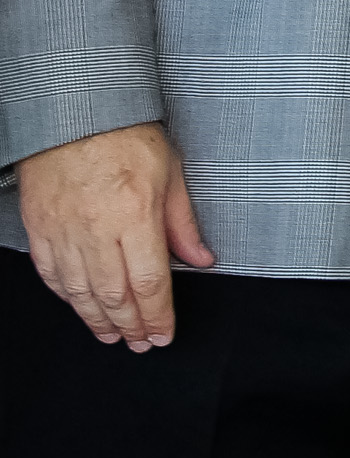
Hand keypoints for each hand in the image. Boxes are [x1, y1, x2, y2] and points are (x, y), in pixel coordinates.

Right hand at [18, 122, 213, 349]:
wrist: (75, 113)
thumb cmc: (126, 136)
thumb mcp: (171, 174)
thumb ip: (183, 223)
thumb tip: (202, 260)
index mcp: (134, 215)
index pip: (149, 282)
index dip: (157, 315)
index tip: (163, 334)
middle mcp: (96, 230)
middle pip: (114, 294)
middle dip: (130, 325)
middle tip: (140, 344)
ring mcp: (63, 231)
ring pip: (79, 291)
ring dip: (97, 319)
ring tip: (112, 335)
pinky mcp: (40, 228)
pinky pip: (51, 273)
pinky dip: (67, 296)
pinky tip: (80, 306)